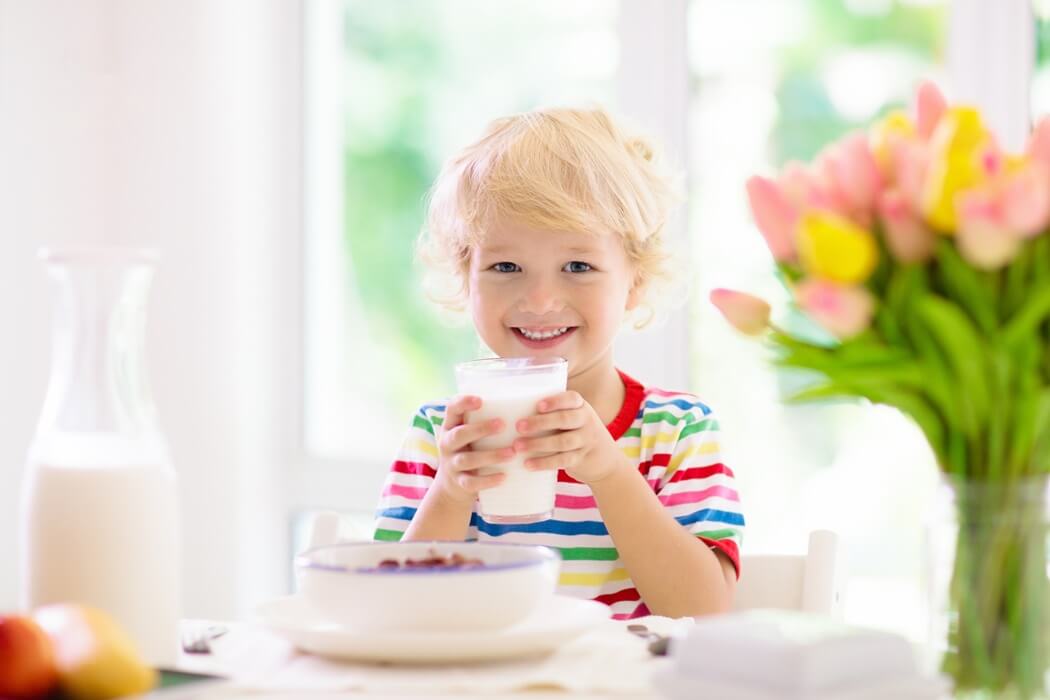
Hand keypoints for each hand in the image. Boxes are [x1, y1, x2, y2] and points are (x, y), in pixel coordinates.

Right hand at [434, 395, 514, 503]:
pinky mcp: (459, 482)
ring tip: (511, 453)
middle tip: (503, 424)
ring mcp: (452, 464)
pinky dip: (487, 480)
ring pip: (467, 459)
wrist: (452, 487)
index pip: (451, 409)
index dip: (463, 403)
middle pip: (459, 434)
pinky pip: (471, 482)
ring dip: (490, 455)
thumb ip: (483, 421)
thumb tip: (520, 401)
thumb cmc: (469, 451)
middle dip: (481, 429)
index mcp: (450, 427)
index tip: (481, 400)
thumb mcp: (469, 435)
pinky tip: (503, 476)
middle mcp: (447, 444)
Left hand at [513, 391, 628, 484]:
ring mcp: (586, 441)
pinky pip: (562, 461)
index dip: (555, 401)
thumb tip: (514, 404)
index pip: (571, 399)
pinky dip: (544, 463)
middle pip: (565, 420)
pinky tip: (528, 464)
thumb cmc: (575, 431)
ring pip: (563, 442)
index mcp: (581, 406)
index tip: (538, 405)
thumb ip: (554, 411)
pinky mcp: (581, 459)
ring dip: (538, 444)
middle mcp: (586, 421)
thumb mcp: (573, 416)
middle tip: (518, 426)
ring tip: (518, 446)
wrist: (604, 458)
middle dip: (541, 423)